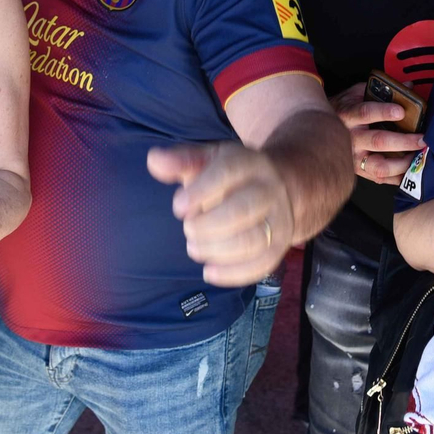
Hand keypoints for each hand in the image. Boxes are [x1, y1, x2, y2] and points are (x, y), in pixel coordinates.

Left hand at [147, 142, 293, 286]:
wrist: (279, 188)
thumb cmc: (231, 176)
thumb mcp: (208, 160)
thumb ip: (181, 160)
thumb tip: (154, 160)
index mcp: (248, 163)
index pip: (227, 172)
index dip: (200, 191)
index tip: (177, 207)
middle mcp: (268, 190)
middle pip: (243, 209)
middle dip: (207, 225)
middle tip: (187, 229)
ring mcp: (277, 220)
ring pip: (253, 241)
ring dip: (217, 250)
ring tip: (194, 248)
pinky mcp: (279, 246)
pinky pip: (261, 265)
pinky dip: (233, 274)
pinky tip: (209, 271)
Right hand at [330, 83, 424, 185]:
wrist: (319, 129)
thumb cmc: (343, 110)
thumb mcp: (356, 93)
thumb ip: (381, 90)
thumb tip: (409, 86)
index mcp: (349, 116)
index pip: (365, 112)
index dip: (384, 112)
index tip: (401, 111)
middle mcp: (351, 138)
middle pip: (378, 141)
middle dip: (404, 141)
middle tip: (422, 139)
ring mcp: (354, 157)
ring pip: (379, 166)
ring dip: (402, 163)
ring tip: (417, 156)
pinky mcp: (358, 171)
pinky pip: (379, 179)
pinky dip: (397, 178)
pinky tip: (410, 171)